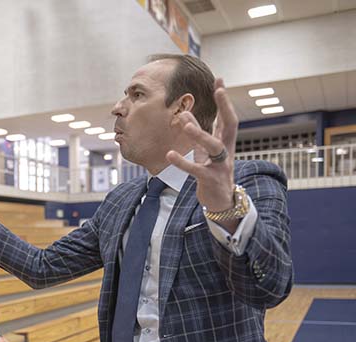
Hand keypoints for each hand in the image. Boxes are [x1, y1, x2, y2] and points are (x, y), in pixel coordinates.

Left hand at [166, 77, 237, 214]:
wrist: (220, 201)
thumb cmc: (211, 172)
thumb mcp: (203, 151)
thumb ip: (195, 132)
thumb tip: (183, 113)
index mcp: (225, 142)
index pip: (227, 117)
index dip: (224, 99)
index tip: (219, 80)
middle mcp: (226, 151)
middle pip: (230, 126)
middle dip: (226, 107)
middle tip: (218, 90)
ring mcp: (220, 166)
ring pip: (213, 146)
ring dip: (199, 133)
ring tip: (184, 122)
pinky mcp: (210, 180)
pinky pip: (196, 169)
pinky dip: (183, 162)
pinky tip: (170, 154)